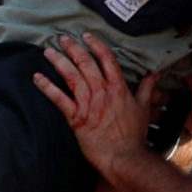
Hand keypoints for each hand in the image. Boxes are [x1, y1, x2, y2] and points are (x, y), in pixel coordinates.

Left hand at [34, 33, 148, 175]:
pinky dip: (47, 87)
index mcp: (118, 87)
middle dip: (72, 48)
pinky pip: (58, 98)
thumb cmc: (134, 135)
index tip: (87, 36)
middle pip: (85, 62)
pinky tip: (37, 77)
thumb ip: (147, 88)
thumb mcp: (144, 108)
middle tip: (62, 38)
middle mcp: (102, 91)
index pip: (106, 58)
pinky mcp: (76, 117)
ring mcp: (88, 104)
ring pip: (71, 76)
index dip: (96, 45)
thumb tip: (154, 74)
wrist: (124, 156)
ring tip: (48, 51)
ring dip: (58, 61)